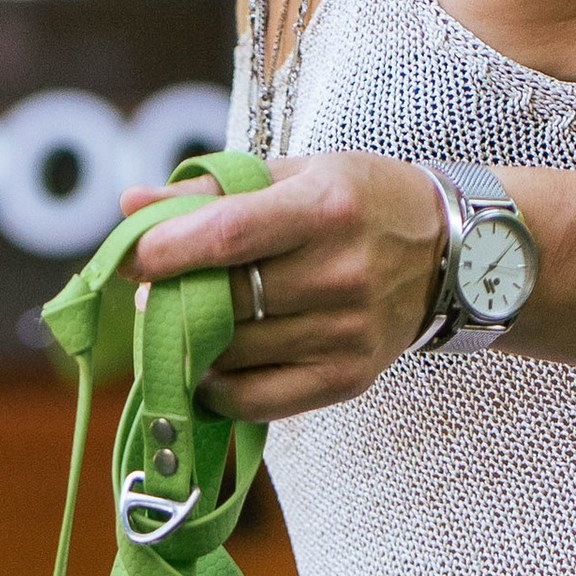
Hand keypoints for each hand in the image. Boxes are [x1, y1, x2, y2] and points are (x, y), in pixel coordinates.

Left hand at [129, 153, 447, 414]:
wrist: (446, 255)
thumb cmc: (357, 205)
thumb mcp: (296, 176)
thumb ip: (212, 192)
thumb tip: (128, 209)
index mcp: (326, 208)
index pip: (228, 234)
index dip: (167, 250)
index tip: (130, 258)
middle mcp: (340, 272)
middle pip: (223, 301)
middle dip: (173, 299)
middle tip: (156, 292)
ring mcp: (346, 332)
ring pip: (231, 353)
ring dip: (192, 345)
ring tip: (189, 323)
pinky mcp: (346, 379)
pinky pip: (253, 400)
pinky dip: (216, 388)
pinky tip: (211, 366)